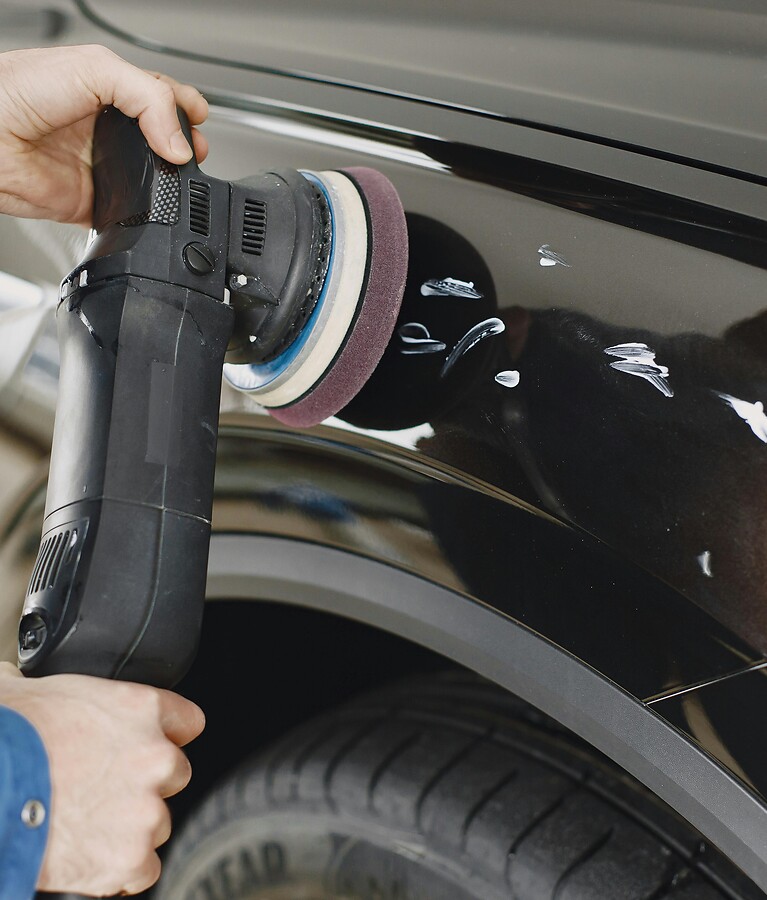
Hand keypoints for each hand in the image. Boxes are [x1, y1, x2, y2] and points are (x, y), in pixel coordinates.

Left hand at [0, 44, 208, 225]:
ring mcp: (102, 166)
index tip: (199, 117)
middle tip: (196, 149)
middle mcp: (107, 130)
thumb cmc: (18, 89)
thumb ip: (147, 98)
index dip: (184, 107)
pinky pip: (131, 213)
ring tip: (181, 174)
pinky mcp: (94, 203)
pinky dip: (147, 213)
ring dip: (173, 181)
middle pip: (163, 141)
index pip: (161, 98)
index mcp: (109, 92)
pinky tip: (154, 203)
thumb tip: (180, 143)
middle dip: (187, 145)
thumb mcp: (96, 69)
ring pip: (153, 179)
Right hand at [0, 661, 204, 895]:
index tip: (144, 745)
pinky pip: (143, 870)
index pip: (187, 721)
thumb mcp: (32, 690)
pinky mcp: (129, 859)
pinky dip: (120, 870)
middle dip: (144, 782)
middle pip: (174, 773)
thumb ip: (55, 691)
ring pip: (158, 822)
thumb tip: (23, 680)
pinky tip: (91, 859)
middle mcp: (156, 757)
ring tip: (86, 825)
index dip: (165, 734)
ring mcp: (146, 811)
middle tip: (103, 788)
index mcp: (142, 709)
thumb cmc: (5, 737)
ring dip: (130, 826)